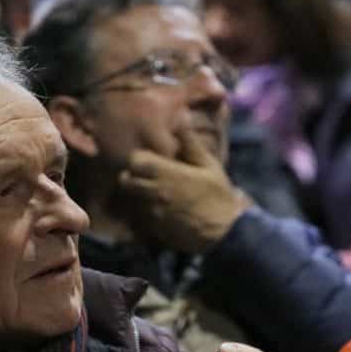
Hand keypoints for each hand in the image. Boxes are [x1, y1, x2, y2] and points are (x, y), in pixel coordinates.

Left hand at [117, 129, 247, 254]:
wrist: (225, 232)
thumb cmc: (218, 196)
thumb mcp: (209, 165)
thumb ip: (190, 144)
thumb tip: (181, 119)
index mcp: (167, 173)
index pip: (134, 160)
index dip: (139, 159)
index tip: (149, 161)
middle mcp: (154, 192)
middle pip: (125, 180)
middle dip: (132, 177)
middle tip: (146, 178)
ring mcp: (152, 212)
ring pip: (130, 199)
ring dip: (136, 196)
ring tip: (152, 195)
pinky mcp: (153, 230)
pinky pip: (138, 218)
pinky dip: (142, 214)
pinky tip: (157, 212)